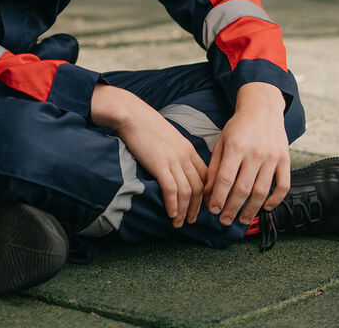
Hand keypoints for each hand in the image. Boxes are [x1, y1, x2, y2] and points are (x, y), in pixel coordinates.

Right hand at [91, 84, 207, 227]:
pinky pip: (171, 190)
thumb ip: (176, 152)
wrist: (131, 115)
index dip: (206, 194)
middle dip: (196, 208)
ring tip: (179, 223)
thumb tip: (175, 168)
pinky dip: (173, 205)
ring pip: (187, 192)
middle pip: (199, 187)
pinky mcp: (159, 164)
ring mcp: (173, 160)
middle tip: (191, 220)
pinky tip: (170, 214)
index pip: (206, 176)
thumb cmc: (146, 125)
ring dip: (184, 211)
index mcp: (189, 149)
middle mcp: (185, 156)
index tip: (201, 206)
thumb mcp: (168, 138)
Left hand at [204, 82, 288, 227]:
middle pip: (243, 189)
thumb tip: (208, 192)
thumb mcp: (222, 142)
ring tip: (242, 220)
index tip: (213, 210)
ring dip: (251, 210)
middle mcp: (255, 153)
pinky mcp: (285, 160)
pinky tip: (265, 208)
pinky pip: (283, 185)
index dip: (218, 197)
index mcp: (236, 147)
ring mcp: (272, 157)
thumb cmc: (238, 127)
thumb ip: (215, 166)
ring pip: (262, 191)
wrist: (263, 109)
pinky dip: (275, 200)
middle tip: (225, 221)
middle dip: (232, 209)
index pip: (225, 179)